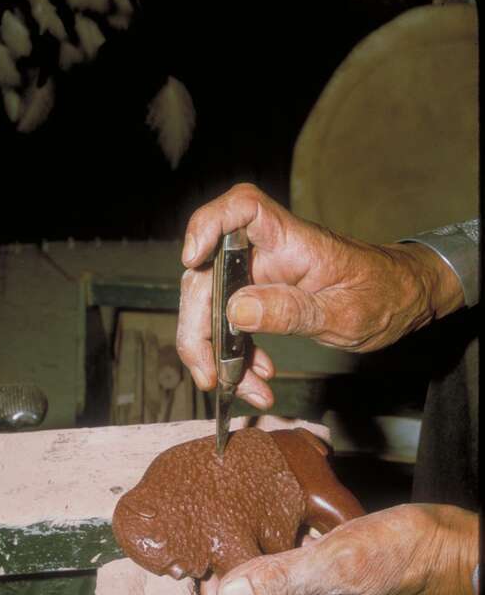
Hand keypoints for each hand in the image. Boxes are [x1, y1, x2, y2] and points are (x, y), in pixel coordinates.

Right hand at [176, 184, 463, 407]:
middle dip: (199, 327)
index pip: (242, 208)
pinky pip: (234, 324)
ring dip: (216, 351)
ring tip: (235, 386)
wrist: (402, 300)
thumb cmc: (384, 295)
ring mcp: (263, 276)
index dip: (207, 225)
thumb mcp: (345, 313)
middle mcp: (269, 254)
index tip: (192, 260)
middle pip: (210, 273)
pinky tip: (254, 378)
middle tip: (211, 374)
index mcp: (293, 242)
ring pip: (214, 306)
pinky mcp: (263, 298)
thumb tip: (236, 311)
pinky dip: (237, 355)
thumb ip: (291, 311)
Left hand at [200, 503, 477, 594]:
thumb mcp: (336, 562)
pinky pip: (303, 574)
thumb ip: (282, 580)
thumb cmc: (402, 555)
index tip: (212, 569)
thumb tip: (227, 594)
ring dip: (259, 565)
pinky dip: (289, 551)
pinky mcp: (344, 581)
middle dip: (231, 585)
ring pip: (277, 594)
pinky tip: (293, 522)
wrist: (454, 552)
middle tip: (224, 543)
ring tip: (251, 527)